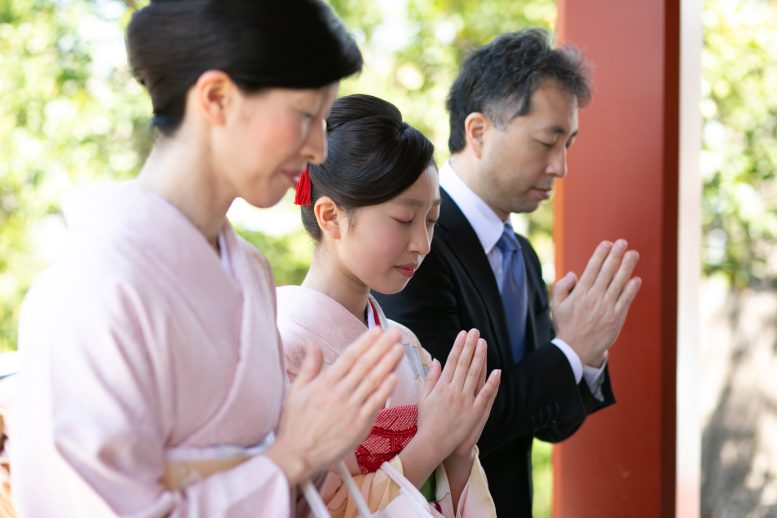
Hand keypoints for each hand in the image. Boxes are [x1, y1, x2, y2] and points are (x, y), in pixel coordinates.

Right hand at [266, 328, 402, 485]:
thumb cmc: (295, 425)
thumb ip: (308, 367)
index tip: (377, 330)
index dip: (365, 342)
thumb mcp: (295, 391)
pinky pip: (375, 404)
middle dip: (382, 347)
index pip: (349, 357)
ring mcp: (350, 409)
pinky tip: (395, 377)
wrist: (297, 455)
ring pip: (373, 381)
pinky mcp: (358, 426)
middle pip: (365, 365)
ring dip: (388, 363)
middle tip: (395, 334)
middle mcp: (339, 393)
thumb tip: (312, 345)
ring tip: (400, 349)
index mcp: (324, 383)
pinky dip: (385, 390)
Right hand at [417, 329, 498, 461]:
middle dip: (470, 346)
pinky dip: (491, 383)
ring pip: (474, 374)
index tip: (463, 334)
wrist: (432, 443)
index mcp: (441, 386)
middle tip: (475, 332)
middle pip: (464, 364)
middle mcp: (453, 390)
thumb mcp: (424, 397)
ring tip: (483, 343)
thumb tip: (436, 360)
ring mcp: (465, 401)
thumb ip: (430, 378)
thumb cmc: (426, 420)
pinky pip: (484, 395)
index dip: (459, 346)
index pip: (452, 360)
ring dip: (480, 357)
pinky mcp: (474, 413)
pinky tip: (496, 371)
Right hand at [551, 239, 641, 366]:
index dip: (601, 254)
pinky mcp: (616, 318)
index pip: (592, 269)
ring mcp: (606, 308)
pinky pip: (625, 300)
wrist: (575, 350)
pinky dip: (631, 289)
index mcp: (579, 293)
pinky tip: (636, 279)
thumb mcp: (556, 306)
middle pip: (607, 272)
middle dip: (616, 255)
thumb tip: (573, 274)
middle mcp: (594, 298)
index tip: (607, 243)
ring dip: (627, 267)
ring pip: (619, 283)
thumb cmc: (565, 326)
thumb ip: (561, 287)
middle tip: (623, 243)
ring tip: (633, 254)